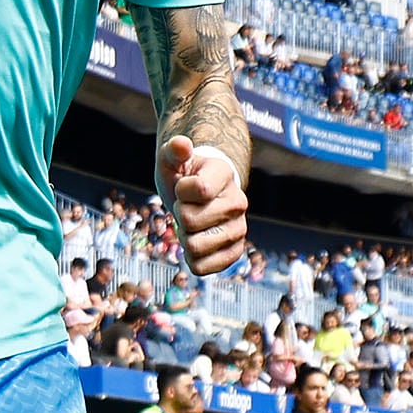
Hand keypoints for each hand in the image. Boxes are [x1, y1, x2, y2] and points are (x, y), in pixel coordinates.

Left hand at [161, 137, 246, 277]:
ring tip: (192, 224)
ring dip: (185, 237)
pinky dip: (192, 259)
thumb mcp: (173, 160)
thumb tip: (181, 144)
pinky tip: (196, 244)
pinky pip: (204, 267)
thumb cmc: (184, 176)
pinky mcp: (234, 252)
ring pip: (194, 246)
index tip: (183, 186)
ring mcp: (239, 229)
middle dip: (179, 214)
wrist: (200, 197)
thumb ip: (174, 150)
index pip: (199, 189)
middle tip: (187, 206)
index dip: (180, 191)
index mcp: (224, 175)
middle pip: (189, 220)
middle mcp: (238, 202)